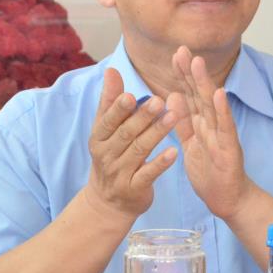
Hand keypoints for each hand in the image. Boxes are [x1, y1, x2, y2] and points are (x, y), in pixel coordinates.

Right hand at [85, 68, 177, 219]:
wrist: (108, 202)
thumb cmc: (111, 156)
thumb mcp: (105, 130)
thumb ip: (110, 101)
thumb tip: (111, 70)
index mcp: (99, 137)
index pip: (108, 120)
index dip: (119, 108)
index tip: (133, 95)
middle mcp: (106, 155)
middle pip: (126, 134)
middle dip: (143, 117)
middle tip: (160, 100)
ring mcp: (120, 173)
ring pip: (139, 150)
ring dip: (156, 133)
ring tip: (174, 117)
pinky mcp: (134, 188)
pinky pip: (149, 174)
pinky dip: (161, 163)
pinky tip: (174, 151)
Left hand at [166, 46, 249, 218]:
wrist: (227, 200)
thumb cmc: (210, 172)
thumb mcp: (190, 143)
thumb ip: (182, 121)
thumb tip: (171, 95)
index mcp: (201, 123)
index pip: (190, 95)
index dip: (182, 75)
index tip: (175, 54)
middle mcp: (212, 124)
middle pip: (199, 94)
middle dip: (190, 72)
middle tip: (182, 49)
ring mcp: (222, 135)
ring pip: (211, 105)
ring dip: (205, 83)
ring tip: (198, 64)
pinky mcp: (229, 148)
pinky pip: (225, 128)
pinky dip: (223, 110)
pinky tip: (220, 94)